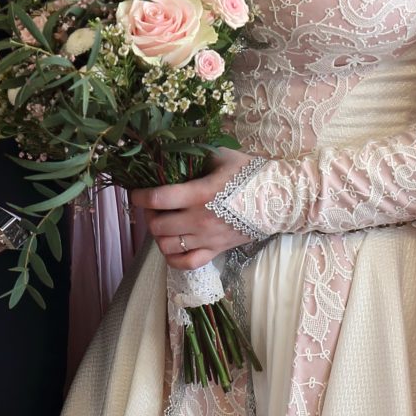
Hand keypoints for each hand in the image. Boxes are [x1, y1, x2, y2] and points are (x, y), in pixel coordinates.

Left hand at [136, 148, 256, 272]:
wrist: (280, 199)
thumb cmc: (250, 173)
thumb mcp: (222, 156)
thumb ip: (196, 155)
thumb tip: (173, 152)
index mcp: (200, 194)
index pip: (158, 199)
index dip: (139, 196)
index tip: (135, 192)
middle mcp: (200, 220)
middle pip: (157, 226)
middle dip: (149, 215)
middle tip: (152, 206)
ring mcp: (208, 239)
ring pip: (167, 246)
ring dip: (158, 235)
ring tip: (162, 223)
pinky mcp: (216, 251)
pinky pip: (186, 263)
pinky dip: (172, 257)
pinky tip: (172, 245)